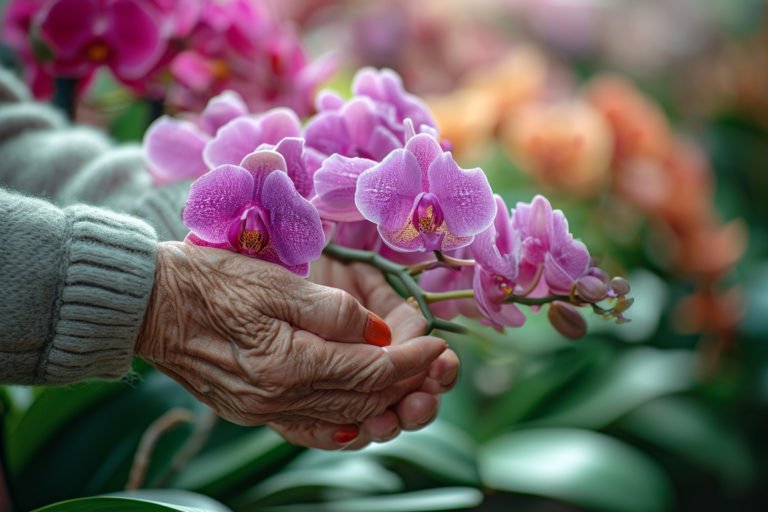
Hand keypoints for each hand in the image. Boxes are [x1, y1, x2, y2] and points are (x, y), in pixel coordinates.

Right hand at [136, 242, 447, 429]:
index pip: (371, 370)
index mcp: (287, 364)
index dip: (412, 360)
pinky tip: (357, 420)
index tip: (439, 345)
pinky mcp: (252, 410)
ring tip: (408, 386)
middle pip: (362, 399)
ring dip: (381, 403)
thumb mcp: (274, 282)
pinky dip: (340, 424)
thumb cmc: (209, 281)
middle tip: (435, 366)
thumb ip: (331, 311)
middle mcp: (278, 399)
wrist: (150, 305)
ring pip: (340, 415)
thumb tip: (376, 334)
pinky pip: (307, 429)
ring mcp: (263, 410)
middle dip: (406, 383)